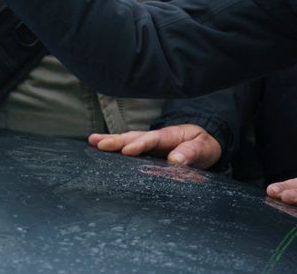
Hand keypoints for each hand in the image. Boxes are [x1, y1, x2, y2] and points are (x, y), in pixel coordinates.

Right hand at [88, 124, 221, 168]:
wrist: (204, 144)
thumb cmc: (203, 146)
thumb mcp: (204, 148)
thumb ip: (191, 152)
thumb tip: (175, 160)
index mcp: (170, 135)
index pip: (153, 139)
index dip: (140, 144)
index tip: (127, 151)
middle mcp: (156, 137)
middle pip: (134, 137)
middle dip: (117, 140)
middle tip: (98, 143)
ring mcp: (149, 143)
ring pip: (128, 140)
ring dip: (111, 141)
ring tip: (92, 142)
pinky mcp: (146, 151)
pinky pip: (129, 148)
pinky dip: (113, 147)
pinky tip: (97, 148)